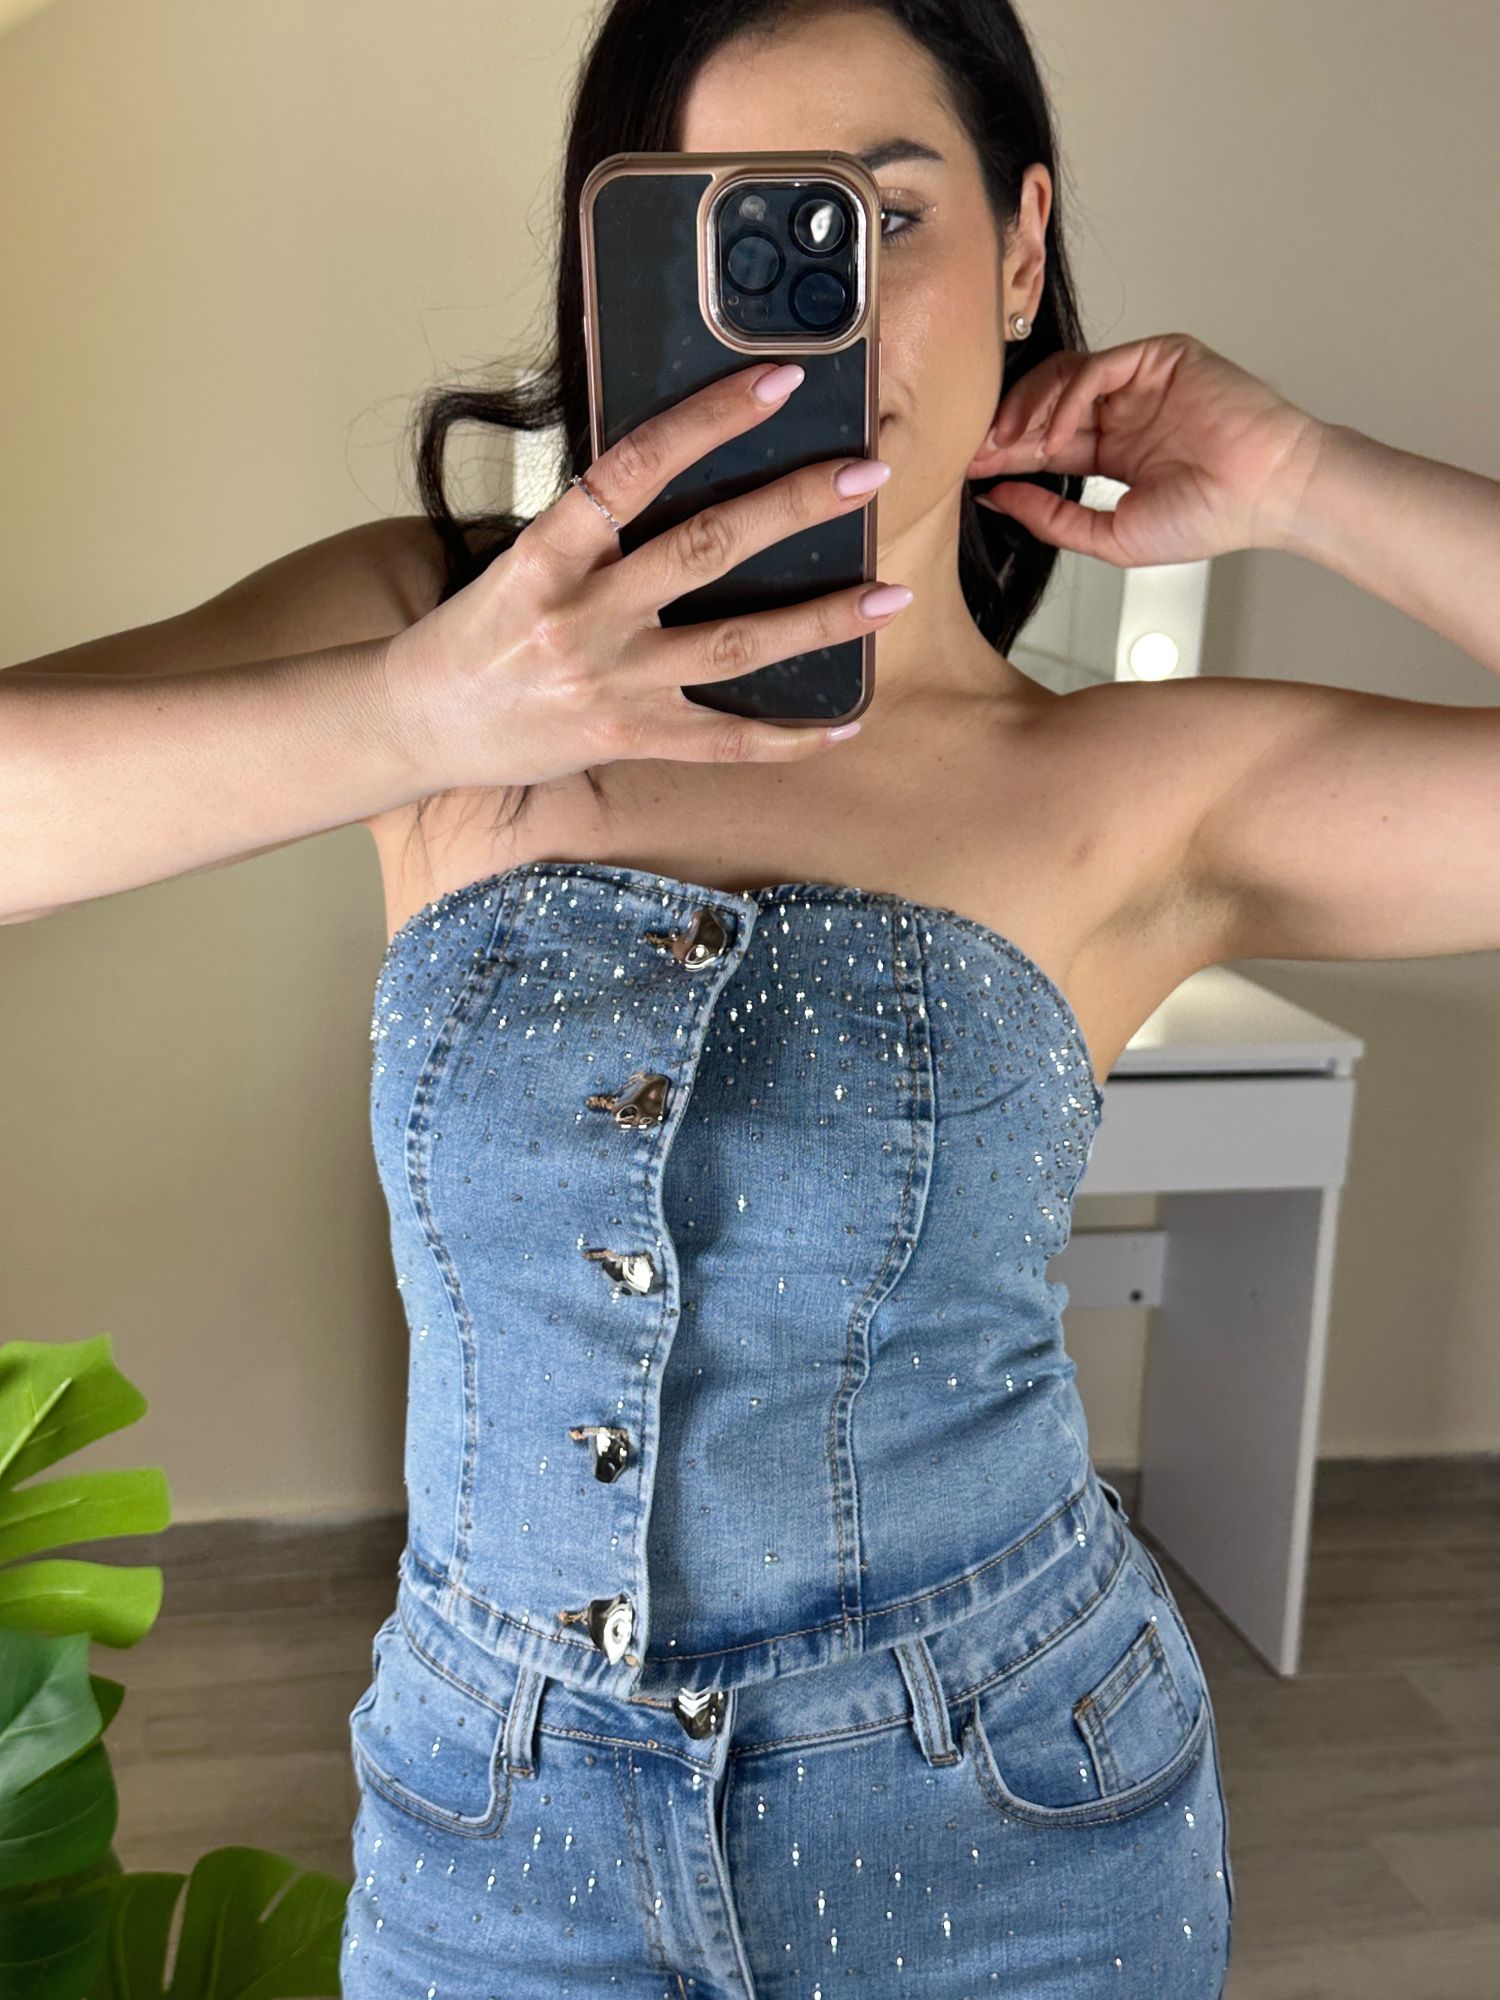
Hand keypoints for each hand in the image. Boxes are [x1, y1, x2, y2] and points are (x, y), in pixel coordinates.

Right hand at [383, 361, 908, 791]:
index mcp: (549, 553)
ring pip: (734, 645)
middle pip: (705, 548)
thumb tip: (684, 468)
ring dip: (820, 621)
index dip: (710, 421)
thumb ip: (596, 525)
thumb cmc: (475, 632)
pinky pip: (724, 740)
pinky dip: (789, 734)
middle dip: (794, 506)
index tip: (776, 384)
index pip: (636, 468)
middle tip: (865, 472)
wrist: (418, 725)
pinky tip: (847, 718)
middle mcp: (583, 616)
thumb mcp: (520, 559)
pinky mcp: (629, 740)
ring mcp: (611, 683)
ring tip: (888, 596)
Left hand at [978, 332, 1327, 564]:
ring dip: (1027, 408)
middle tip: (974, 452)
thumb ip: (1052, 518)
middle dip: (1005, 429)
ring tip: (1006, 444)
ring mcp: (1140, 384)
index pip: (1044, 443)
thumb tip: (996, 499)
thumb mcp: (1110, 535)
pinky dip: (1067, 398)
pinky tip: (1055, 434)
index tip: (969, 470)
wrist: (1265, 493)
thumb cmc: (1208, 518)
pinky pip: (1096, 368)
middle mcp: (1123, 413)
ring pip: (1062, 377)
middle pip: (1045, 405)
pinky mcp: (1159, 358)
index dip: (1005, 455)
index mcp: (1114, 451)